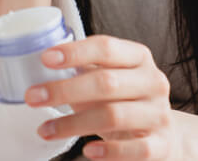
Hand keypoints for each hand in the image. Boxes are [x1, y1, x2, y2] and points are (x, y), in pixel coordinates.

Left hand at [26, 35, 178, 159]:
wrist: (165, 135)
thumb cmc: (126, 102)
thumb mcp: (110, 80)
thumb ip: (84, 72)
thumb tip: (43, 67)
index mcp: (138, 58)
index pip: (106, 47)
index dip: (75, 52)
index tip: (45, 58)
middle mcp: (153, 82)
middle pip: (106, 82)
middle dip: (64, 90)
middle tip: (33, 96)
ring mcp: (159, 114)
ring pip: (114, 115)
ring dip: (73, 124)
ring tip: (46, 130)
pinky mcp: (162, 144)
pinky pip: (134, 149)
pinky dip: (108, 151)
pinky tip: (87, 151)